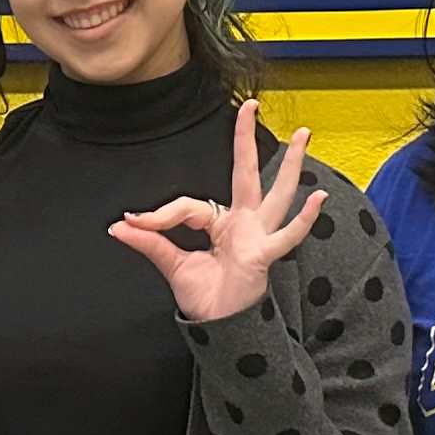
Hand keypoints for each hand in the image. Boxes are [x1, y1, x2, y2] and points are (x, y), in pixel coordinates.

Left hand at [108, 108, 327, 326]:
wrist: (220, 330)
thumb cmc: (205, 297)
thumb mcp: (172, 265)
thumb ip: (150, 243)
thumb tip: (116, 226)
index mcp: (220, 223)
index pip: (188, 206)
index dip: (158, 215)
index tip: (132, 222)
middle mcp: (243, 223)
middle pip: (246, 174)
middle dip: (245, 140)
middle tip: (249, 104)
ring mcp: (257, 236)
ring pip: (276, 193)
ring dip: (291, 165)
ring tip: (304, 134)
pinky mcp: (264, 256)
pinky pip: (286, 236)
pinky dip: (304, 219)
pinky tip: (318, 198)